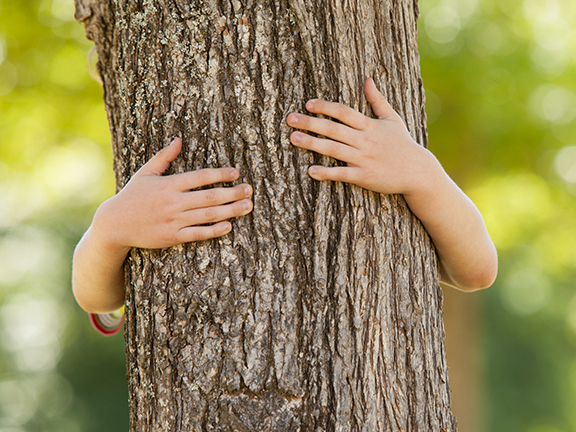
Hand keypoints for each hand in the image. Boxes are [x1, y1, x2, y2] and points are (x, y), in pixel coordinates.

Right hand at [92, 137, 252, 251]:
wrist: (115, 224)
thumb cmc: (132, 196)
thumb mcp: (145, 173)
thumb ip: (164, 157)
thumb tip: (179, 139)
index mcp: (169, 184)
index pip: (200, 177)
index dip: (220, 174)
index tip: (236, 173)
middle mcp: (173, 202)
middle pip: (210, 196)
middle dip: (233, 192)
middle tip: (250, 190)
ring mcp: (174, 220)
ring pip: (208, 215)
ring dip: (231, 210)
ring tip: (248, 206)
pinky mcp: (172, 237)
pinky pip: (198, 234)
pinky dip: (214, 230)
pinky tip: (229, 226)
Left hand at [287, 79, 496, 289]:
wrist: (418, 172)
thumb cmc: (403, 144)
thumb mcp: (392, 119)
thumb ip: (377, 100)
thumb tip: (368, 79)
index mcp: (370, 125)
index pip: (344, 112)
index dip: (325, 107)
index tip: (308, 104)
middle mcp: (365, 140)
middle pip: (333, 129)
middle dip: (310, 123)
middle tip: (290, 119)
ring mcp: (364, 159)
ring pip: (334, 149)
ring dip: (312, 143)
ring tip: (293, 138)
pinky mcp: (364, 177)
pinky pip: (342, 174)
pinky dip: (326, 172)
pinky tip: (310, 170)